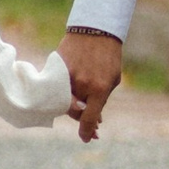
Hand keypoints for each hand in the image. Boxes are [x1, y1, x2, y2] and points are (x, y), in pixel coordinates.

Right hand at [58, 29, 124, 143]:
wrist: (95, 29)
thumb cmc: (108, 56)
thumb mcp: (112, 79)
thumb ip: (101, 99)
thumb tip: (95, 120)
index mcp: (99, 89)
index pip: (89, 118)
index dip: (88, 132)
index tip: (88, 138)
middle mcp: (81, 85)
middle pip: (76, 112)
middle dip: (83, 119)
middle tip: (93, 125)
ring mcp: (67, 77)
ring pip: (65, 101)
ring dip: (74, 106)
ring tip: (84, 105)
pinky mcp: (57, 70)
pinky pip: (57, 88)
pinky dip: (63, 92)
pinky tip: (70, 93)